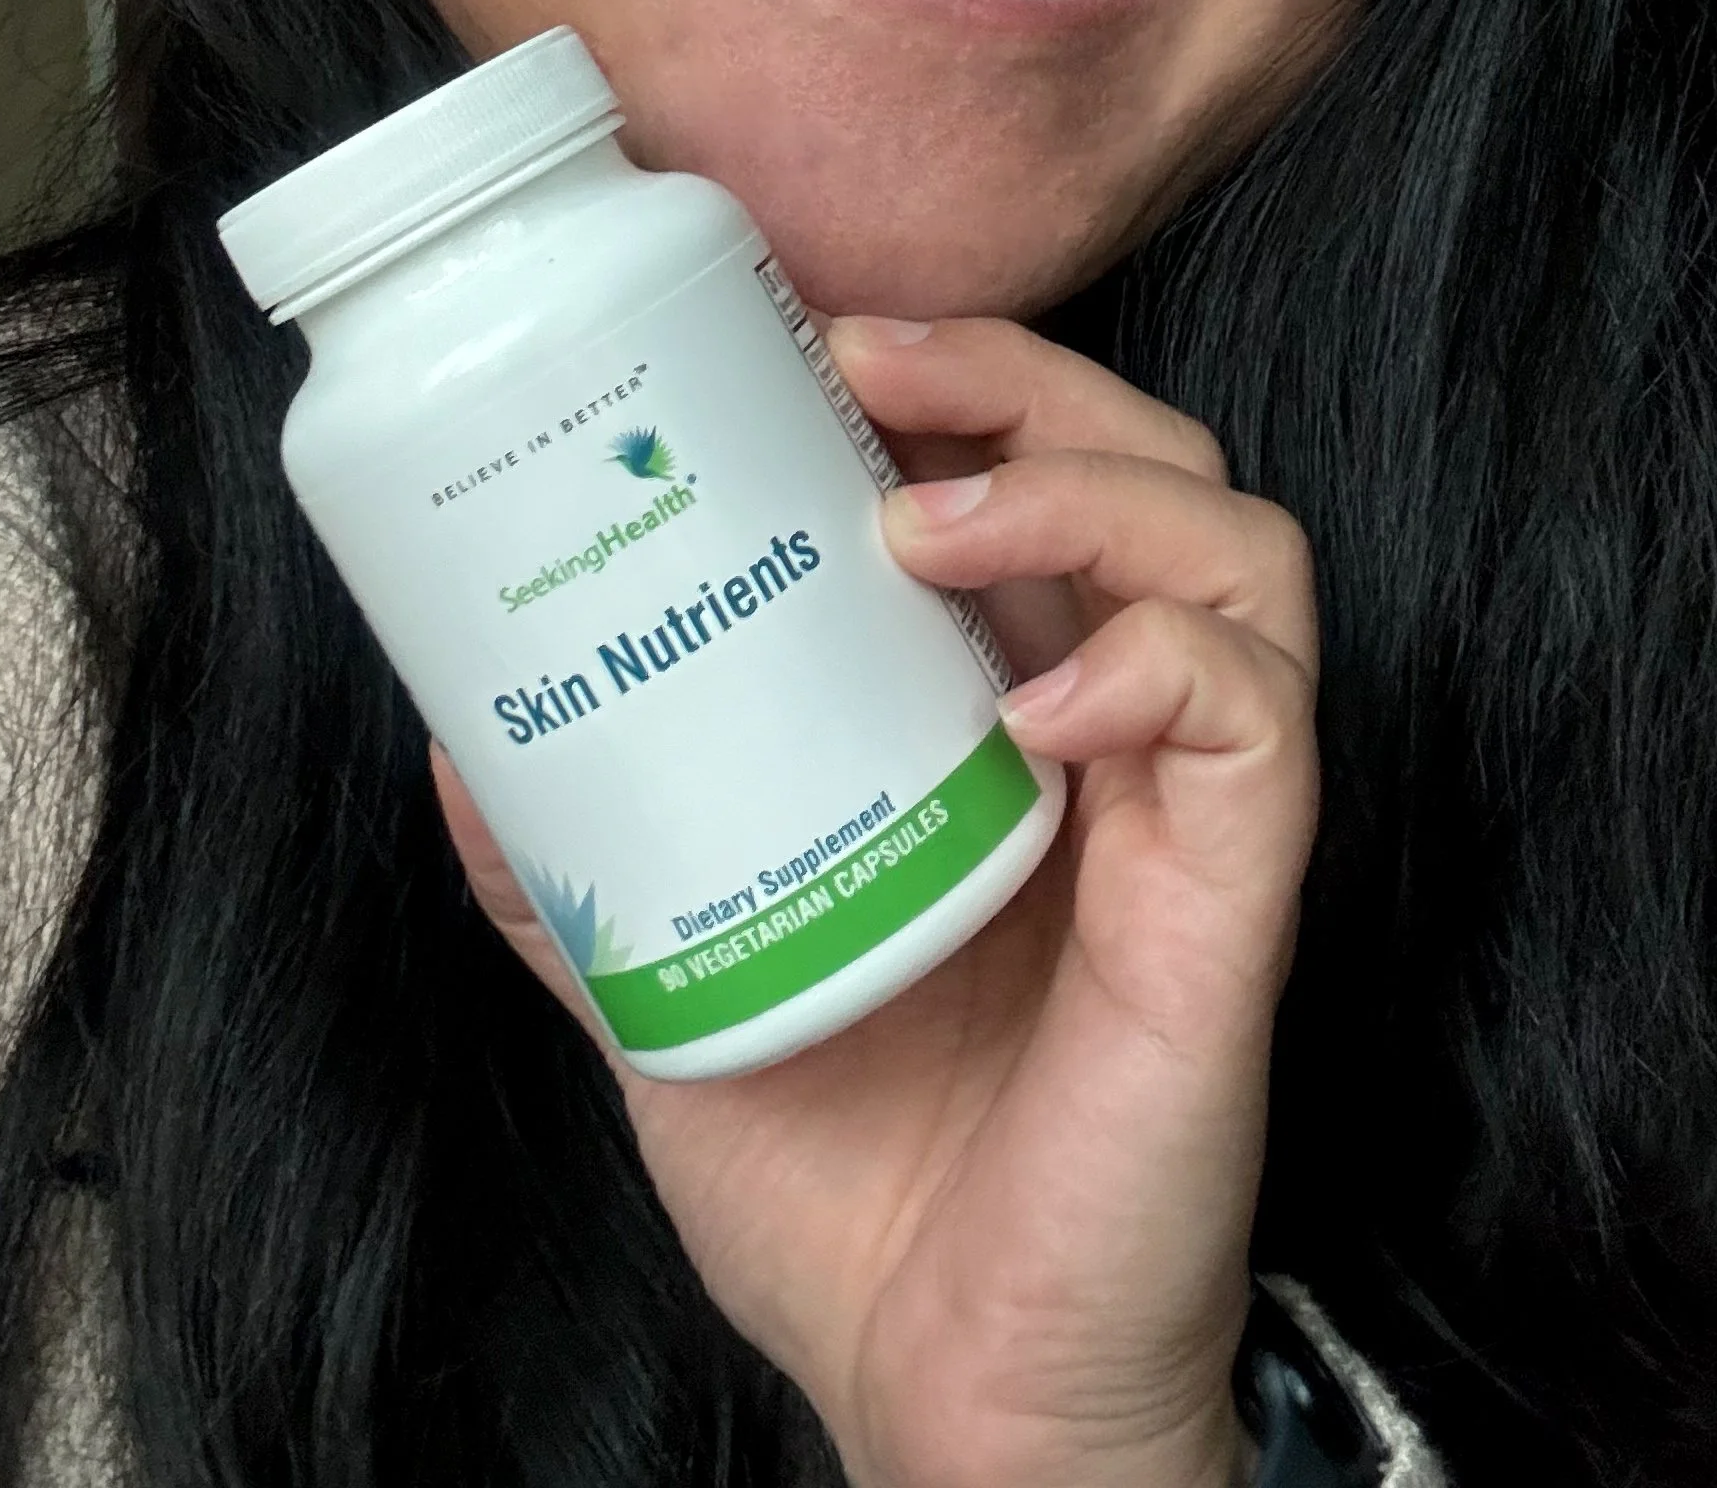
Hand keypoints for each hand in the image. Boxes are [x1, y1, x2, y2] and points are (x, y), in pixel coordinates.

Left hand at [435, 315, 1318, 1487]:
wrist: (938, 1391)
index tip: (809, 333)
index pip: (1033, 474)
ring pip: (1239, 549)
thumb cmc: (841, 1190)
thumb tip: (458, 742)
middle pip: (1148, 460)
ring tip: (927, 520)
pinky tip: (1044, 703)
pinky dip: (1166, 669)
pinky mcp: (1236, 906)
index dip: (956, 372)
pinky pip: (1259, 728)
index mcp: (1005, 715)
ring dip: (1091, 491)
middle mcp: (1113, 731)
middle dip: (1021, 376)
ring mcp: (1187, 811)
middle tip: (863, 365)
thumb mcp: (682, 983)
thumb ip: (586, 873)